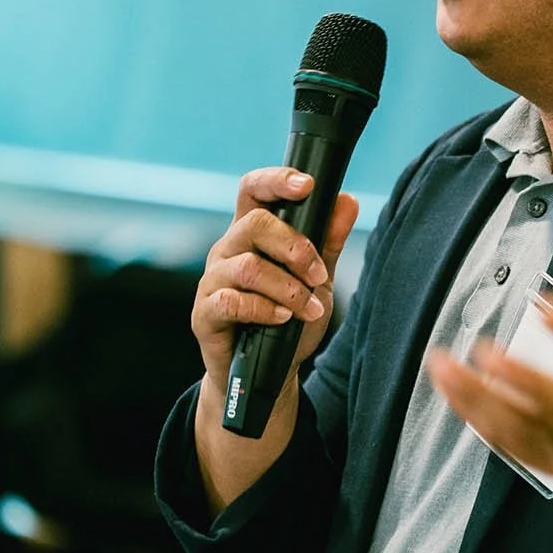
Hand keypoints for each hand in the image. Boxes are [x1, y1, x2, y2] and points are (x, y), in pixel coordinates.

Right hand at [193, 168, 360, 403]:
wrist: (269, 371)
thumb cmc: (288, 319)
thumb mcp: (318, 280)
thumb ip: (329, 242)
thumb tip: (348, 201)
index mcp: (250, 234)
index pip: (253, 191)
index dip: (276, 181)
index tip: (308, 185)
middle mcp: (227, 250)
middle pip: (253, 224)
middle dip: (295, 247)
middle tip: (318, 274)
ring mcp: (212, 281)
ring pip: (248, 267)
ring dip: (288, 288)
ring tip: (309, 308)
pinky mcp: (204, 313)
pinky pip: (232, 301)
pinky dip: (264, 309)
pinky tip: (283, 318)